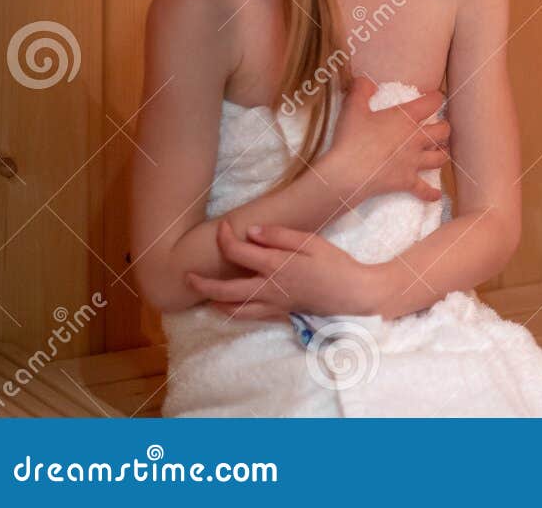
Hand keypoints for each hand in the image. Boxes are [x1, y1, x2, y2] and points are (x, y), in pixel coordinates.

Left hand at [185, 219, 388, 320]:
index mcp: (275, 266)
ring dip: (213, 301)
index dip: (225, 238)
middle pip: (224, 289)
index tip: (224, 226)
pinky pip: (248, 316)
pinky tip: (229, 306)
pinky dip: (232, 312)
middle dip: (201, 282)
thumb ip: (280, 236)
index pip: (238, 252)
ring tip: (202, 294)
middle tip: (187, 275)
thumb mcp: (312, 242)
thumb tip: (250, 232)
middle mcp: (267, 288)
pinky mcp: (279, 314)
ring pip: (232, 309)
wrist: (353, 294)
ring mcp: (272, 304)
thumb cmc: (336, 265)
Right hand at [318, 75, 448, 207]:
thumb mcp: (353, 108)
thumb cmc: (352, 138)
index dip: (436, 98)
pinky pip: (424, 189)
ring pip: (440, 158)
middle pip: (443, 131)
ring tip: (442, 152)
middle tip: (439, 128)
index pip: (432, 102)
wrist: (348, 172)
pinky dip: (431, 193)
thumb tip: (365, 80)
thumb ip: (361, 90)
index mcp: (406, 118)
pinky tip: (436, 195)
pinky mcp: (407, 181)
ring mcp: (414, 161)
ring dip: (442, 155)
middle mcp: (416, 138)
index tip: (435, 97)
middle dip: (444, 128)